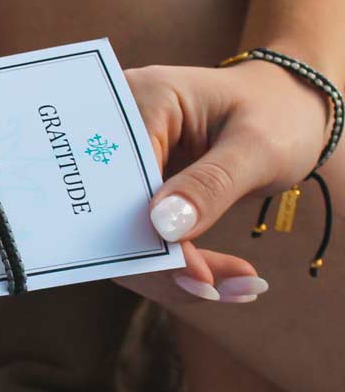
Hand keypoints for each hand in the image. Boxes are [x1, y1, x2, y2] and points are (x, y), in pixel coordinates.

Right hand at [116, 59, 328, 305]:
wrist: (285, 110)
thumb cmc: (277, 114)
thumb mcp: (259, 147)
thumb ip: (212, 184)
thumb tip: (161, 227)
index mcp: (140, 100)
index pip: (121, 177)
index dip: (146, 232)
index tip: (197, 276)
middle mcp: (114, 128)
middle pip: (106, 212)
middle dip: (158, 264)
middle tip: (215, 291)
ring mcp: (117, 161)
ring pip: (116, 235)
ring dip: (168, 272)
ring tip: (232, 287)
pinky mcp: (129, 188)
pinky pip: (134, 236)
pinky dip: (172, 264)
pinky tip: (217, 277)